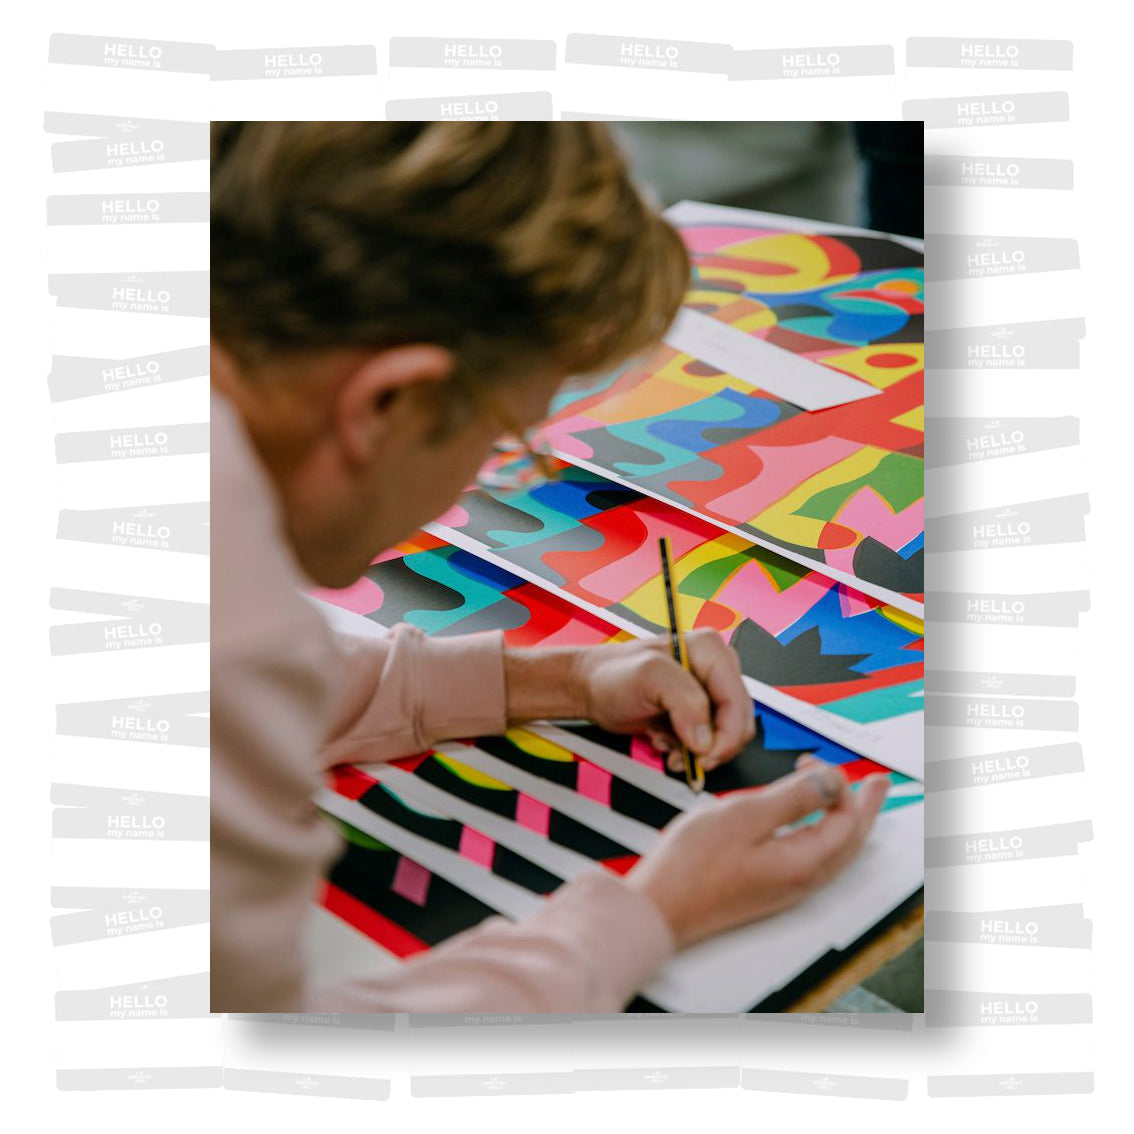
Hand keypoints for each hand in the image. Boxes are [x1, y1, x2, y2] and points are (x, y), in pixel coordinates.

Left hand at [573, 631, 754, 771]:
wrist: (591, 687)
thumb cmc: (613, 674)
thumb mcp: (648, 677)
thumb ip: (684, 702)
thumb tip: (705, 738)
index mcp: (710, 651)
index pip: (737, 700)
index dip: (727, 734)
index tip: (705, 756)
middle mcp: (715, 669)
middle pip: (738, 720)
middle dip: (713, 746)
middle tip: (688, 758)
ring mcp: (707, 692)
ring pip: (725, 735)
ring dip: (698, 751)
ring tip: (669, 746)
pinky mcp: (696, 711)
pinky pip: (708, 741)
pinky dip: (689, 750)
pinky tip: (666, 742)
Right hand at [626, 758, 890, 948]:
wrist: (659, 907)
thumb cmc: (692, 863)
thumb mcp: (744, 814)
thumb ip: (793, 797)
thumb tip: (832, 781)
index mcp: (803, 862)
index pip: (845, 821)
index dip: (840, 786)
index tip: (816, 761)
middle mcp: (802, 880)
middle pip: (850, 841)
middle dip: (864, 808)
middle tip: (876, 784)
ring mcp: (785, 888)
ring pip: (833, 852)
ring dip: (844, 820)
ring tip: (845, 797)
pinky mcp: (768, 888)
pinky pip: (813, 859)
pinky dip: (822, 833)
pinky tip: (806, 822)